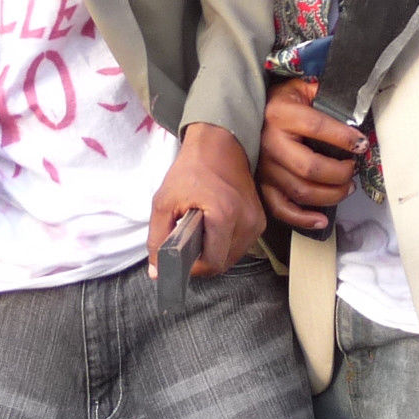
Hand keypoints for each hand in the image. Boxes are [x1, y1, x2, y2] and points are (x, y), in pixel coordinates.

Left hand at [149, 121, 264, 277]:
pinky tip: (214, 229)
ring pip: (232, 257)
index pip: (212, 263)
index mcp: (224, 216)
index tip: (181, 255)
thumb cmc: (190, 171)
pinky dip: (225, 244)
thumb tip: (158, 272)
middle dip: (202, 259)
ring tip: (201, 233)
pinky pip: (240, 246)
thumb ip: (158, 240)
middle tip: (188, 242)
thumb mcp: (163, 203)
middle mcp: (246, 222)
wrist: (219, 146)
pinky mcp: (260, 221)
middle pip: (222, 263)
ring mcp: (256, 222)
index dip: (193, 266)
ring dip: (215, 253)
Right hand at [258, 77, 363, 235]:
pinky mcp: (261, 185)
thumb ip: (324, 96)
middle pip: (310, 168)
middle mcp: (270, 143)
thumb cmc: (281, 102)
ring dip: (330, 195)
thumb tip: (353, 110)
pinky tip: (322, 219)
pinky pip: (281, 209)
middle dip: (340, 173)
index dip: (343, 138)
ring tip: (346, 188)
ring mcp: (264, 168)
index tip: (361, 145)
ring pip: (300, 191)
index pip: (317, 127)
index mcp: (281, 114)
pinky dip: (303, 219)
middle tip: (352, 169)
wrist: (245, 112)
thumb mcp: (300, 88)